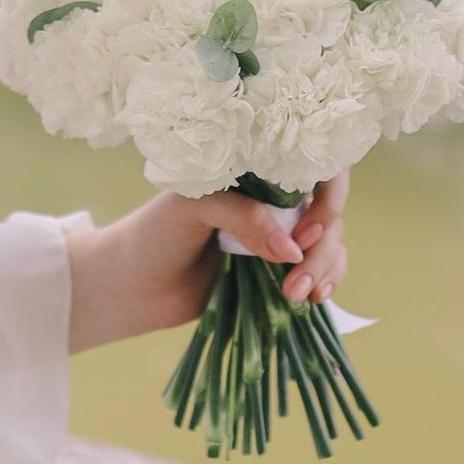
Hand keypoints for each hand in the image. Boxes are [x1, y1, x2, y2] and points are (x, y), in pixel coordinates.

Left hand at [65, 173, 349, 352]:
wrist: (133, 286)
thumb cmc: (155, 233)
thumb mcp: (193, 207)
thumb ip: (243, 216)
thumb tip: (292, 250)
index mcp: (255, 171)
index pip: (314, 165)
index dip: (327, 194)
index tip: (308, 229)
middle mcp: (273, 200)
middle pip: (327, 212)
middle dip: (321, 247)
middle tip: (296, 279)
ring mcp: (279, 237)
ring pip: (329, 243)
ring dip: (324, 269)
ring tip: (296, 296)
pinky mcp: (278, 272)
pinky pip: (320, 269)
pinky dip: (327, 281)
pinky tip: (316, 299)